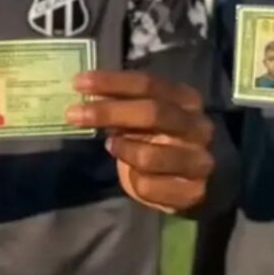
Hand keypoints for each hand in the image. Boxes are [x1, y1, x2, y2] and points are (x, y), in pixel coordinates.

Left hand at [67, 71, 214, 214]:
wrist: (186, 184)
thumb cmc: (157, 140)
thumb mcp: (143, 117)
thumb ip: (122, 103)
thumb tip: (83, 91)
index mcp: (186, 99)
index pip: (148, 83)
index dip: (112, 82)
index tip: (78, 83)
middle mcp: (198, 127)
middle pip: (153, 113)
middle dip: (109, 112)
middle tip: (74, 114)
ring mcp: (200, 161)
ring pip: (150, 156)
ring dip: (123, 151)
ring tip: (111, 146)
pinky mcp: (194, 192)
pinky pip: (150, 187)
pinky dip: (134, 182)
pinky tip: (135, 176)